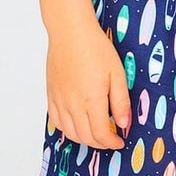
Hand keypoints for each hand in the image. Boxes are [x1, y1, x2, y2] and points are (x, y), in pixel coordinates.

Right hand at [45, 18, 131, 149]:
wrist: (70, 32)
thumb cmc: (95, 48)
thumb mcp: (117, 74)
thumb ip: (120, 102)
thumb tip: (123, 124)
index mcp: (91, 100)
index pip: (101, 134)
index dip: (112, 142)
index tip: (120, 141)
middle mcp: (73, 104)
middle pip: (85, 137)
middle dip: (100, 143)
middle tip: (110, 139)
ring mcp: (59, 101)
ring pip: (69, 133)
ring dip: (84, 139)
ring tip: (95, 134)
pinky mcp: (51, 95)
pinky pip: (56, 121)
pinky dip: (67, 129)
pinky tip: (77, 125)